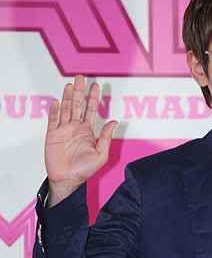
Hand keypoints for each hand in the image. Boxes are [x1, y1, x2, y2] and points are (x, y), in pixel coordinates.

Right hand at [45, 74, 117, 203]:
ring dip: (68, 97)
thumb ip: (106, 138)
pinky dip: (55, 111)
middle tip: (81, 78)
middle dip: (80, 91)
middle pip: (77, 105)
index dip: (93, 98)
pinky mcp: (52, 135)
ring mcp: (63, 130)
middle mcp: (75, 128)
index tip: (96, 86)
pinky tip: (58, 101)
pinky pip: (53, 120)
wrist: (68, 180)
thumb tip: (113, 121)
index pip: (90, 110)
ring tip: (71, 85)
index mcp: (87, 131)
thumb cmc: (84, 170)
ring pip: (66, 109)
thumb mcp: (101, 155)